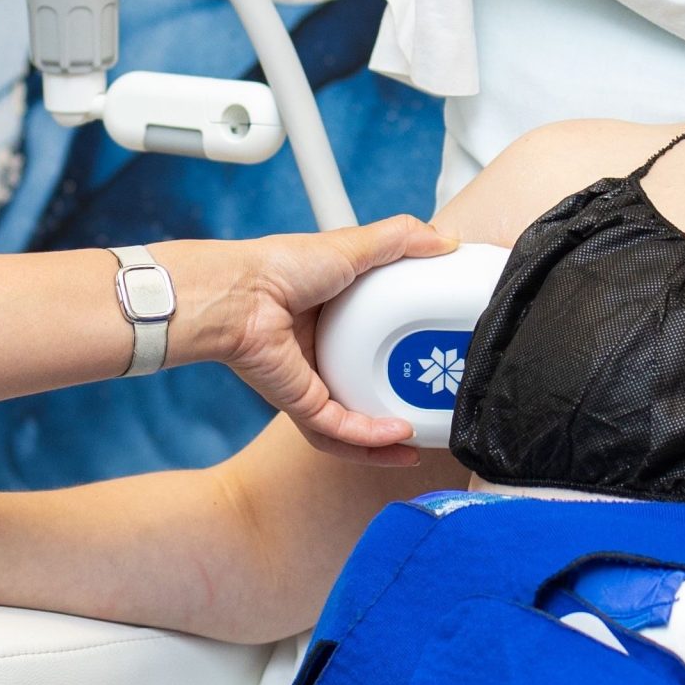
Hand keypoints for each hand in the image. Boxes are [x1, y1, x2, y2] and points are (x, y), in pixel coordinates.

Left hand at [169, 215, 456, 465]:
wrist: (240, 295)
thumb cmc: (278, 266)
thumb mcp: (352, 245)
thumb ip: (400, 239)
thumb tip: (444, 240)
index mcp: (333, 317)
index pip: (376, 341)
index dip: (407, 351)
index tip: (438, 354)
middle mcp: (321, 353)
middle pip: (364, 389)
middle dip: (397, 408)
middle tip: (432, 409)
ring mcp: (310, 382)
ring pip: (351, 425)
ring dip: (384, 442)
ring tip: (417, 444)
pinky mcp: (301, 403)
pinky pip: (340, 430)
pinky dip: (370, 438)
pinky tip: (399, 436)